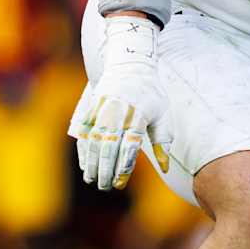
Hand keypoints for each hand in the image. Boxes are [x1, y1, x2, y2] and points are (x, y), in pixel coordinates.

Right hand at [69, 16, 170, 190]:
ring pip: (93, 140)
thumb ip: (162, 139)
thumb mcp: (162, 113)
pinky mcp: (91, 107)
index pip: (130, 145)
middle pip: (109, 145)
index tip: (120, 183)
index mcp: (139, 114)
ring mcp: (103, 108)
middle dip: (106, 168)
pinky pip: (84, 132)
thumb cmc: (151, 92)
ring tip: (92, 180)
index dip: (124, 166)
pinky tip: (84, 164)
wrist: (129, 63)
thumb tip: (166, 168)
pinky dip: (83, 149)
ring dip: (91, 162)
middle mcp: (119, 111)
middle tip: (105, 186)